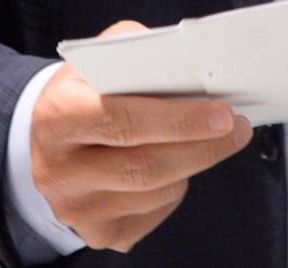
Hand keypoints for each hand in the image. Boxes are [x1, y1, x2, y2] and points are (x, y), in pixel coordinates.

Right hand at [31, 22, 252, 252]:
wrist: (49, 134)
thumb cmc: (87, 87)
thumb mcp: (101, 58)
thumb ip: (141, 54)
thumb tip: (195, 71)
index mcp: (58, 115)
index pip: (123, 121)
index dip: (178, 121)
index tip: (222, 114)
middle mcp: (59, 170)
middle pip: (144, 167)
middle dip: (202, 147)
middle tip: (238, 128)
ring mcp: (75, 208)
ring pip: (154, 193)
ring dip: (193, 165)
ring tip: (214, 140)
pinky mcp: (96, 233)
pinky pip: (151, 215)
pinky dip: (174, 189)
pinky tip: (178, 164)